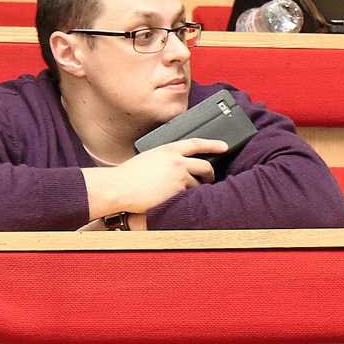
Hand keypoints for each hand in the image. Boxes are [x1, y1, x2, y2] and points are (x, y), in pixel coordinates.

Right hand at [84, 137, 221, 218]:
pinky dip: (185, 200)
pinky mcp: (177, 191)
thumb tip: (176, 166)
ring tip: (181, 194)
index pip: (196, 143)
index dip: (212, 144)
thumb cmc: (128, 175)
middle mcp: (176, 161)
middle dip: (210, 174)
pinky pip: (189, 197)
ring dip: (193, 190)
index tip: (224, 146)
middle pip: (205, 166)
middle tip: (209, 179)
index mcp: (167, 150)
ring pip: (197, 184)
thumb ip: (165, 159)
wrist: (118, 187)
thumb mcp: (148, 158)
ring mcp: (178, 177)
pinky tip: (177, 201)